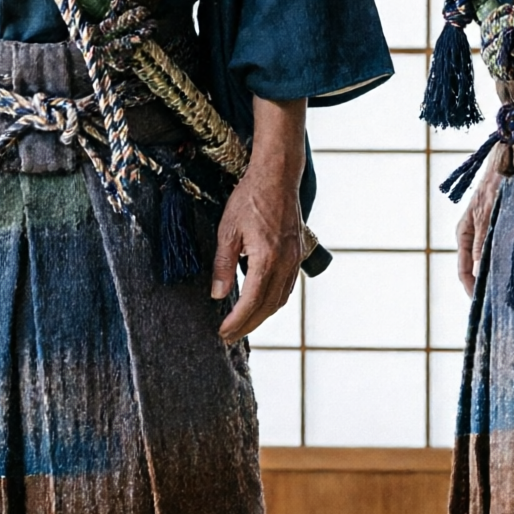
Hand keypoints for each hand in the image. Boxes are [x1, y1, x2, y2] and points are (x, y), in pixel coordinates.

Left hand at [211, 96, 308, 345]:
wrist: (277, 177)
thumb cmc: (250, 198)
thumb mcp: (227, 231)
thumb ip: (223, 265)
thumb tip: (217, 294)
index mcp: (267, 260)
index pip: (251, 302)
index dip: (236, 321)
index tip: (222, 332)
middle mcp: (285, 264)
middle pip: (267, 307)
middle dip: (247, 325)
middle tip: (228, 336)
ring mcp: (294, 260)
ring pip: (280, 300)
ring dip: (261, 316)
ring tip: (242, 325)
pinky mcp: (296, 255)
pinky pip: (287, 287)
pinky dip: (273, 301)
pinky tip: (261, 303)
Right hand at [455, 156, 502, 295]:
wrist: (510, 160)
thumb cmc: (494, 184)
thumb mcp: (487, 216)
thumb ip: (482, 244)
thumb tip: (479, 273)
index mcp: (463, 234)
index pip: (463, 271)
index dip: (472, 290)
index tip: (483, 304)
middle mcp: (474, 236)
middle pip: (477, 269)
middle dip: (487, 285)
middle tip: (502, 302)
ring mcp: (487, 232)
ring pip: (492, 261)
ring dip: (500, 274)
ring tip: (513, 290)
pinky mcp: (502, 227)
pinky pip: (503, 250)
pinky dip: (510, 261)